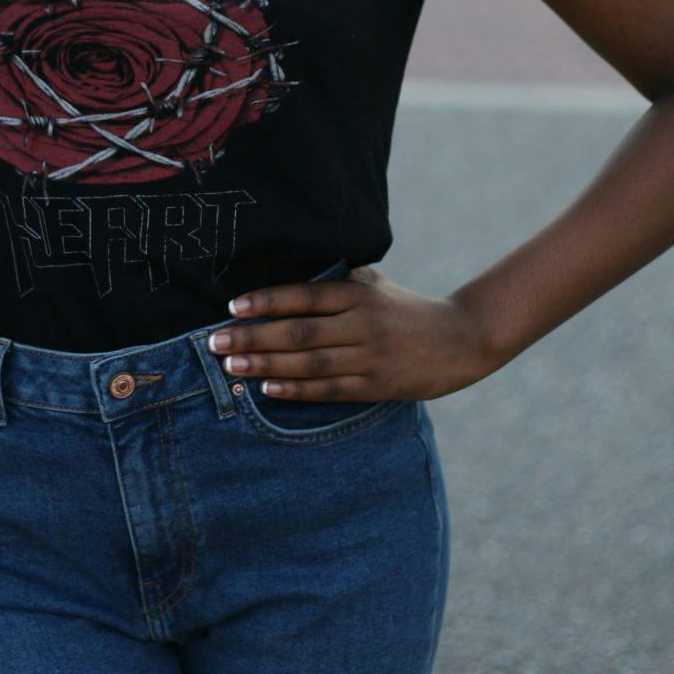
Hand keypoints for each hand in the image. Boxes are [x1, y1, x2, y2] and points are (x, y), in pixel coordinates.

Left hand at [207, 264, 504, 403]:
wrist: (458, 340)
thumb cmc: (405, 308)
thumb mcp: (374, 285)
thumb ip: (335, 283)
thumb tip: (285, 286)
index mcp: (357, 294)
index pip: (303, 296)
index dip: (266, 301)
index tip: (233, 306)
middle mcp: (361, 324)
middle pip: (298, 332)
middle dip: (252, 337)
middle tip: (215, 341)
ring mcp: (368, 357)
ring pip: (308, 363)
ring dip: (266, 365)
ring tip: (232, 366)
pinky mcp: (374, 385)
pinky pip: (328, 389)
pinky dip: (296, 390)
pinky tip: (268, 388)